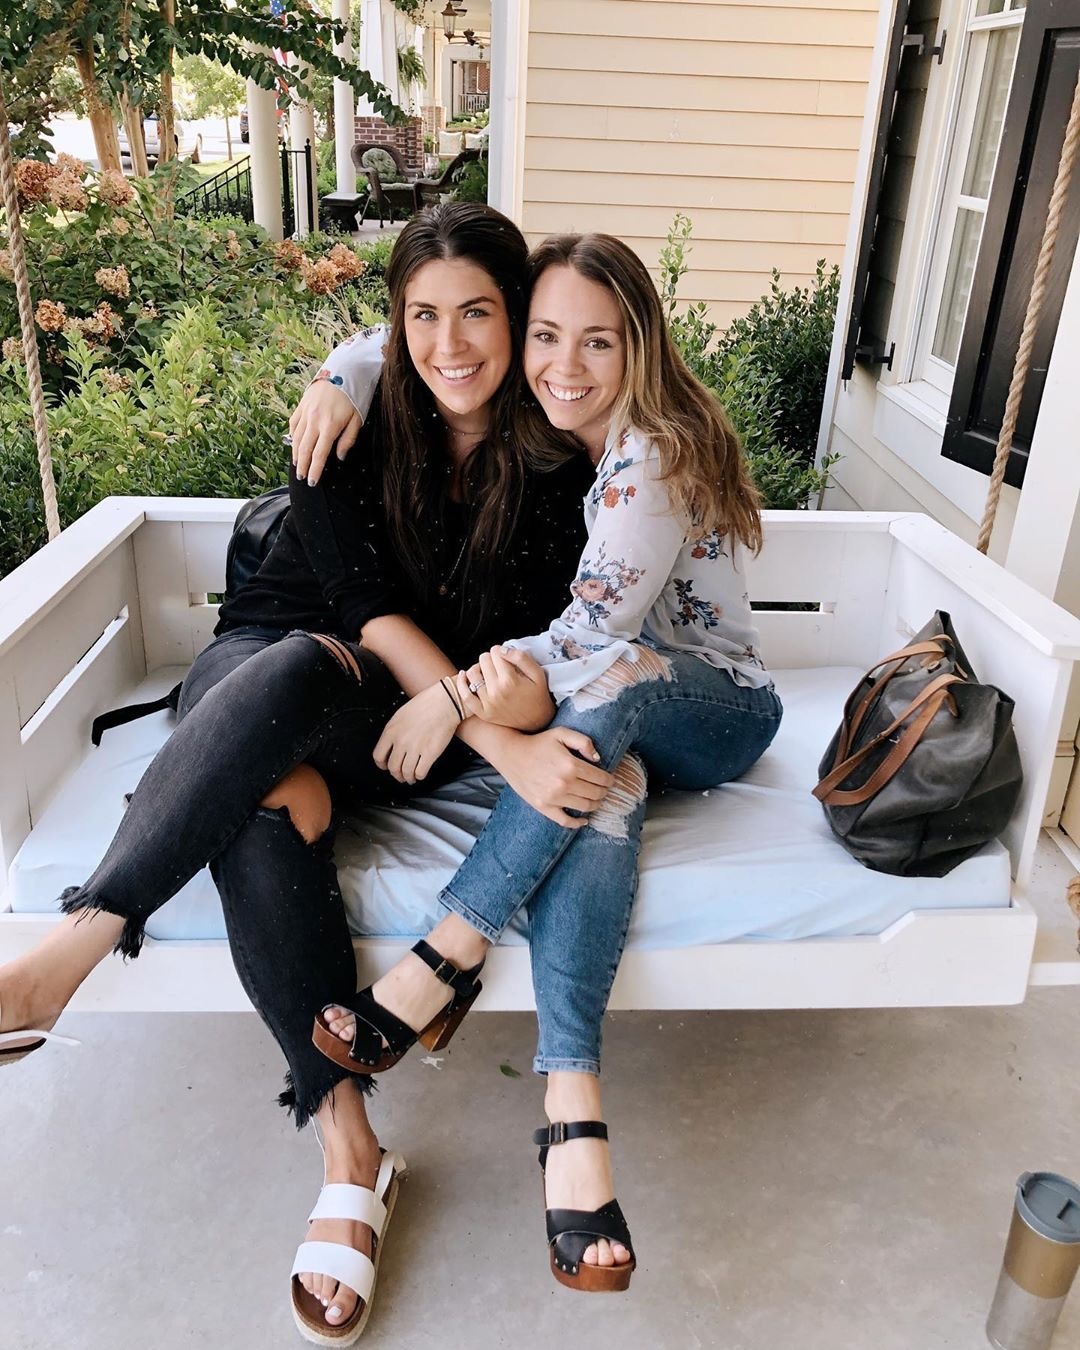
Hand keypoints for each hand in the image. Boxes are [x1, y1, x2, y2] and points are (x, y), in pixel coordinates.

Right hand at [288, 380, 361, 484]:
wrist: (343, 370)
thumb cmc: (354, 396)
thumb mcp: (357, 419)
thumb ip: (348, 440)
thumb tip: (339, 456)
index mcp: (330, 426)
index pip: (319, 454)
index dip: (315, 470)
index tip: (312, 481)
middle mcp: (314, 420)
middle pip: (304, 449)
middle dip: (302, 466)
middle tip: (301, 478)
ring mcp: (306, 412)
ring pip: (296, 438)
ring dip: (296, 453)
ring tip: (297, 465)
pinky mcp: (301, 405)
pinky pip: (293, 424)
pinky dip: (292, 436)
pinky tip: (294, 444)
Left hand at [373, 683, 460, 784]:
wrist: (444, 702)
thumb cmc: (424, 706)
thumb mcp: (400, 716)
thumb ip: (393, 732)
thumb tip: (391, 748)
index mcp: (390, 731)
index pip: (378, 756)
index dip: (382, 765)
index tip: (386, 767)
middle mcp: (401, 741)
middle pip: (393, 767)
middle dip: (396, 774)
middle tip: (400, 775)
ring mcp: (415, 748)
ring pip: (406, 772)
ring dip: (408, 778)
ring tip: (411, 778)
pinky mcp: (430, 753)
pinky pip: (420, 772)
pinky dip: (420, 776)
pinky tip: (421, 774)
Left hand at [455, 646, 553, 731]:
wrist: (538, 721)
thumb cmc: (538, 695)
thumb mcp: (537, 673)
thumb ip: (520, 657)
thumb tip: (501, 649)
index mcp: (510, 680)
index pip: (495, 652)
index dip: (500, 651)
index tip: (506, 658)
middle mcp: (496, 691)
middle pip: (483, 660)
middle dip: (491, 659)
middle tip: (499, 665)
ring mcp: (488, 703)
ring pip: (472, 673)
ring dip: (479, 668)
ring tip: (487, 671)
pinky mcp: (483, 713)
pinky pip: (465, 696)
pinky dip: (461, 684)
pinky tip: (464, 675)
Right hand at [491, 726, 614, 827]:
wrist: (511, 755)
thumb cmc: (538, 743)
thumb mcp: (561, 733)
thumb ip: (583, 742)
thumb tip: (598, 759)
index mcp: (570, 765)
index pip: (600, 778)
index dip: (609, 780)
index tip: (611, 780)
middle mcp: (564, 783)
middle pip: (595, 793)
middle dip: (604, 791)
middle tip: (605, 789)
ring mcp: (553, 798)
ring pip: (585, 807)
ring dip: (596, 804)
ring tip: (597, 800)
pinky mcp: (543, 807)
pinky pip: (565, 821)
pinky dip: (578, 823)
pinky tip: (585, 820)